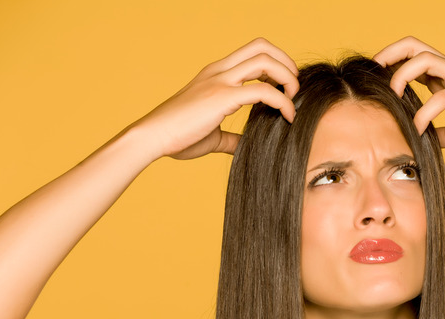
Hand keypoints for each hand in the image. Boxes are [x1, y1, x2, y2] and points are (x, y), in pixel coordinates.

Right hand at [130, 38, 298, 158]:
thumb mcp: (210, 134)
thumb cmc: (176, 136)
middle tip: (293, 88)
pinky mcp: (222, 97)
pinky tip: (287, 117)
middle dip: (285, 63)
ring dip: (288, 77)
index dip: (274, 65)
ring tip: (293, 99)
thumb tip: (243, 146)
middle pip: (261, 46)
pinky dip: (282, 102)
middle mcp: (219, 71)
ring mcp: (220, 81)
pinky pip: (263, 91)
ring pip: (265, 60)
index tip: (284, 88)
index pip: (251, 53)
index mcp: (215, 74)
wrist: (151, 137)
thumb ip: (229, 137)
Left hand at [373, 36, 444, 150]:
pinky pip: (441, 97)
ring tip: (393, 97)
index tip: (375, 81)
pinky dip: (424, 113)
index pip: (413, 60)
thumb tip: (420, 142)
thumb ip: (439, 132)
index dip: (391, 66)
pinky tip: (417, 128)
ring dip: (402, 76)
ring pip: (424, 59)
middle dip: (389, 55)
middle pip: (414, 46)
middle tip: (373, 74)